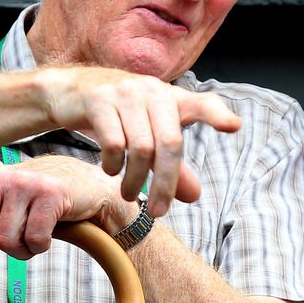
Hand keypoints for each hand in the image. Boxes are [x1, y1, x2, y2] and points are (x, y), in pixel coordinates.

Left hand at [0, 155, 133, 301]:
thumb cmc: (39, 202)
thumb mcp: (4, 210)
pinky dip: (41, 244)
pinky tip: (49, 229)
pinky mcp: (48, 193)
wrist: (83, 182)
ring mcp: (23, 185)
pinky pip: (35, 239)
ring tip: (35, 233)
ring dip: (23, 249)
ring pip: (8, 242)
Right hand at [39, 65, 241, 217]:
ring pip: (141, 147)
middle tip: (159, 212)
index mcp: (171, 98)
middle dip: (166, 182)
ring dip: (135, 180)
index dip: (217, 115)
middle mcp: (152, 91)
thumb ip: (172, 165)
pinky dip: (113, 165)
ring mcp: (125, 92)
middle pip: (170, 142)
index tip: (233, 127)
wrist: (70, 91)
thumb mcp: (147, 135)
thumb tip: (195, 196)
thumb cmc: (118, 115)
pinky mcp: (98, 99)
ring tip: (129, 194)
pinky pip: (113, 142)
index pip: (202, 104)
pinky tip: (109, 170)